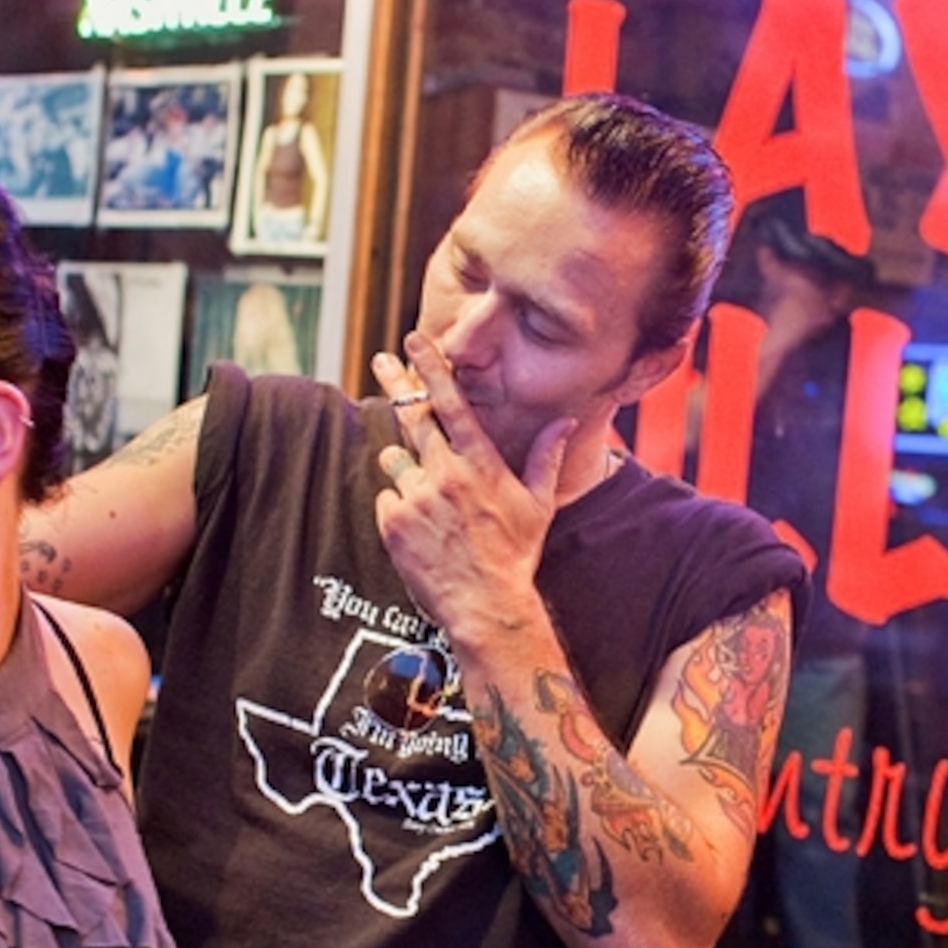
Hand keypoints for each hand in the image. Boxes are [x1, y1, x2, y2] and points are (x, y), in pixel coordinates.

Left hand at [369, 338, 565, 644]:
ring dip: (405, 465)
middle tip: (383, 361)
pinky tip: (421, 527)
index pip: (452, 404)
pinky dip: (399, 505)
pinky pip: (388, 497)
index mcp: (480, 464)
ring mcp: (416, 498)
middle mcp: (445, 474)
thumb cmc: (515, 554)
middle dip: (396, 383)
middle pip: (412, 416)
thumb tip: (565, 421)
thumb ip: (545, 456)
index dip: (432, 369)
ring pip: (397, 461)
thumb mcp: (538, 504)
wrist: (486, 606)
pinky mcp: (393, 523)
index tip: (416, 342)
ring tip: (427, 493)